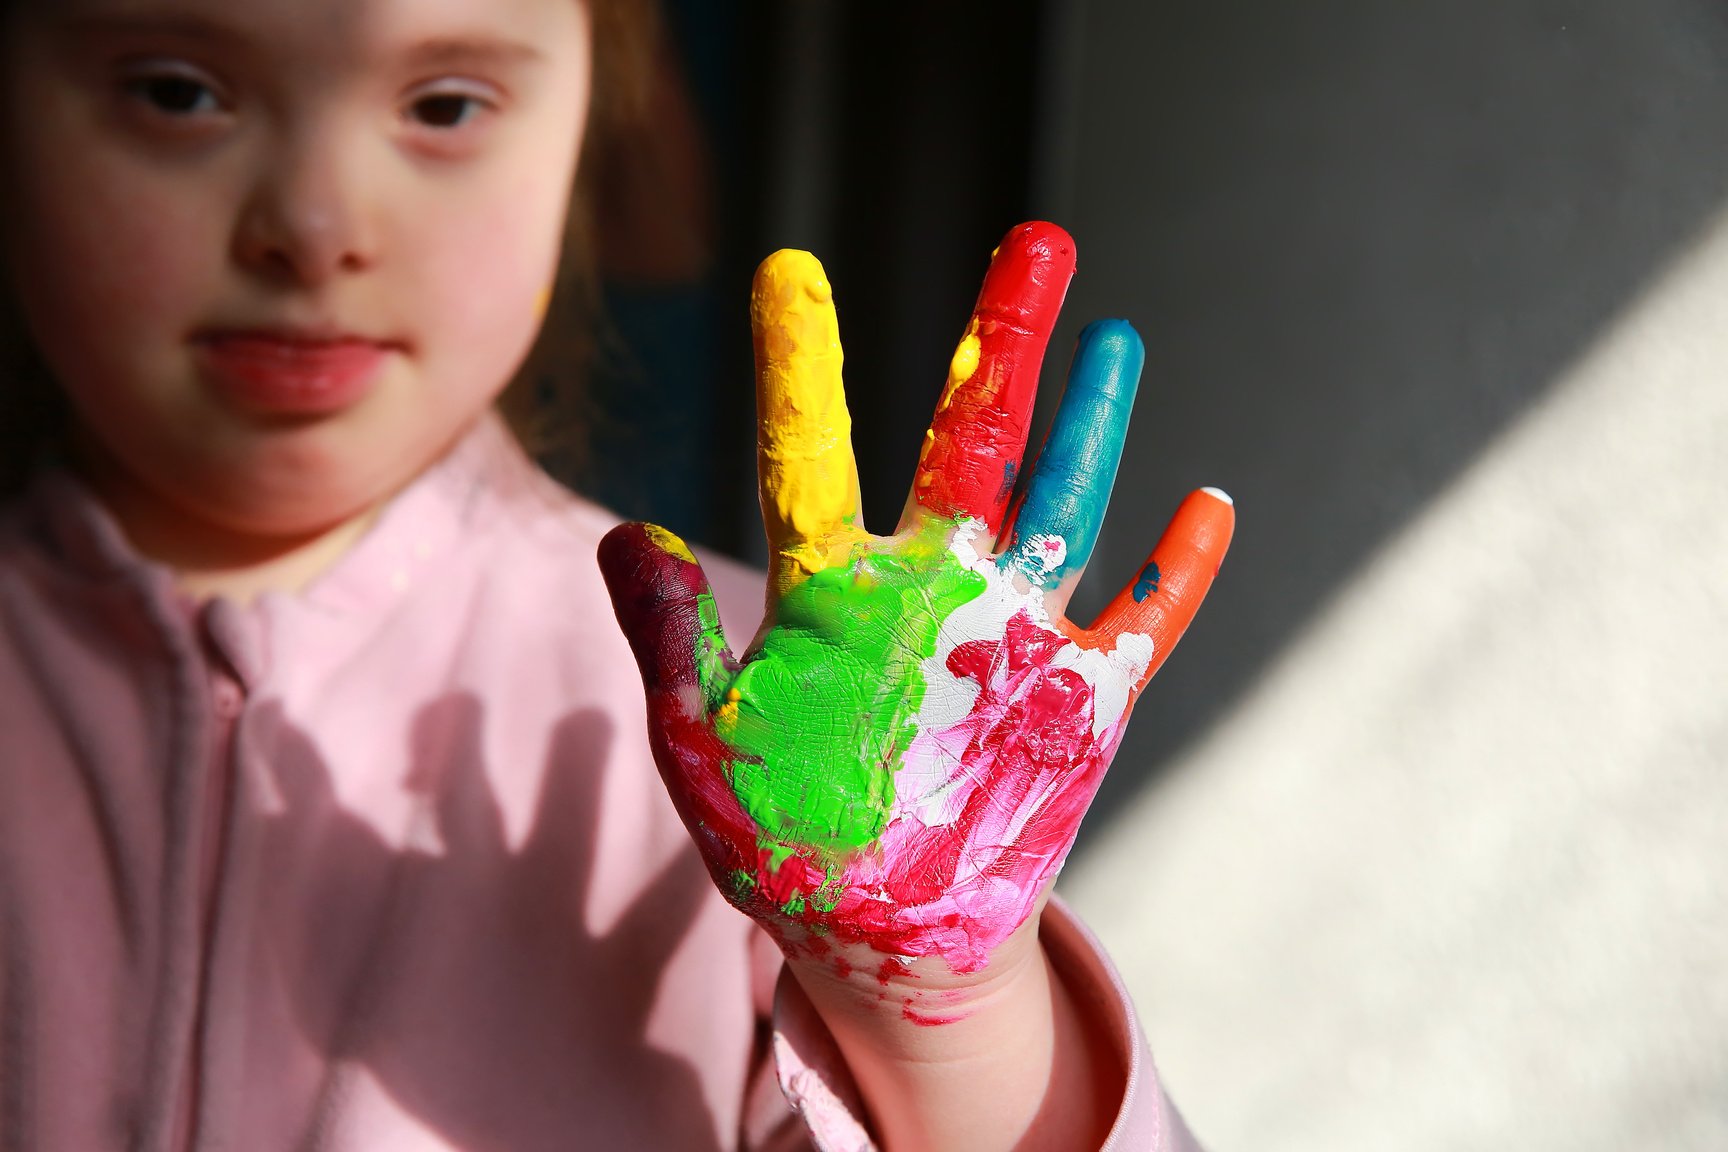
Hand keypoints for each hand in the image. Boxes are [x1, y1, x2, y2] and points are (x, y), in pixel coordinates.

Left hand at [599, 222, 1232, 978]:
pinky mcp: (1080, 704)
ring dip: (1096, 425)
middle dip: (1006, 344)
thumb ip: (672, 641)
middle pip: (974, 442)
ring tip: (1117, 334)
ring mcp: (1011, 640)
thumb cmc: (785, 843)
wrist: (881, 935)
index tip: (789, 272)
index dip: (799, 367)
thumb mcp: (705, 746)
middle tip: (1038, 240)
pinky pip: (1141, 626)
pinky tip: (1204, 506)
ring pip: (1065, 505)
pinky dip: (1174, 574)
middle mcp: (931, 592)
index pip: (812, 457)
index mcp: (833, 596)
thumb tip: (624, 531)